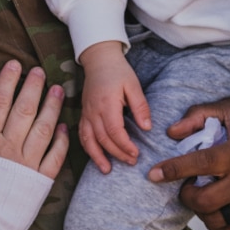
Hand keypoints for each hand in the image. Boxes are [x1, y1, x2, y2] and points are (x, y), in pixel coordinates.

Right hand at [0, 60, 67, 178]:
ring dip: (52, 107)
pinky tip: (63, 127)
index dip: (8, 81)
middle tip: (41, 71)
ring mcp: (26, 165)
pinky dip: (61, 140)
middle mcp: (8, 148)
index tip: (15, 65)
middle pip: (24, 110)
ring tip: (58, 90)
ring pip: (43, 129)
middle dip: (33, 87)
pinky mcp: (38, 183)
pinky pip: (54, 158)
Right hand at [75, 43, 150, 173]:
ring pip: (89, 140)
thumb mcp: (133, 85)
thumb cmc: (118, 71)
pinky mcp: (84, 114)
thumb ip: (140, 107)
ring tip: (107, 170)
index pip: (114, 131)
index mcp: (107, 103)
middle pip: (103, 139)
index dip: (125, 145)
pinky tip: (95, 156)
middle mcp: (93, 111)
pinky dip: (88, 148)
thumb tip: (147, 128)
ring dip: (97, 156)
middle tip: (131, 162)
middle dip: (117, 154)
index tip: (136, 154)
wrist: (99, 60)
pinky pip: (82, 134)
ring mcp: (86, 113)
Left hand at [147, 98, 229, 229]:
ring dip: (202, 211)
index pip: (201, 163)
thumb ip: (199, 115)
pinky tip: (220, 207)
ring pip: (216, 220)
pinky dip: (218, 223)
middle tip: (187, 187)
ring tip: (205, 196)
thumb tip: (171, 132)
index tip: (152, 174)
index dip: (173, 169)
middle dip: (187, 195)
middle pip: (205, 200)